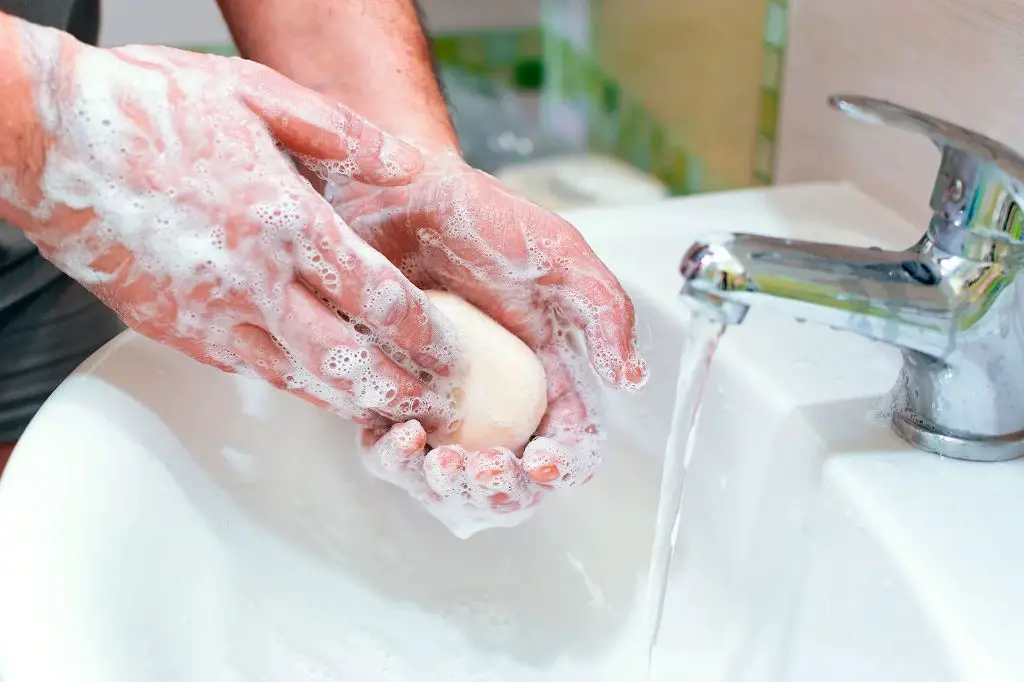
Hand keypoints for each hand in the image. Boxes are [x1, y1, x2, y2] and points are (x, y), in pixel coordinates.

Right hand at [3, 30, 462, 431]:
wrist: (45, 139)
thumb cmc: (147, 108)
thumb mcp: (253, 94)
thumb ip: (337, 133)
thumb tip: (402, 161)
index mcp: (286, 221)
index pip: (379, 299)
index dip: (427, 337)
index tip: (455, 358)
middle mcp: (254, 280)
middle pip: (347, 359)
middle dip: (401, 390)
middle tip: (439, 408)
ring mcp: (210, 313)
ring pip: (298, 379)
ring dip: (351, 402)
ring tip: (392, 415)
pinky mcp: (173, 331)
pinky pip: (247, 370)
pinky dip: (292, 386)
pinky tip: (317, 389)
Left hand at [328, 152, 647, 534]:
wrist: (394, 189)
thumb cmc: (479, 216)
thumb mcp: (557, 254)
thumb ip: (604, 310)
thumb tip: (632, 378)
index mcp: (545, 376)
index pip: (568, 445)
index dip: (562, 467)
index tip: (545, 458)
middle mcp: (493, 400)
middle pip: (509, 481)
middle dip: (502, 491)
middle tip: (488, 467)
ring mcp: (439, 404)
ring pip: (448, 481)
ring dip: (448, 488)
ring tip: (441, 460)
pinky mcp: (386, 397)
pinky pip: (390, 454)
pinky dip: (395, 459)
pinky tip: (400, 432)